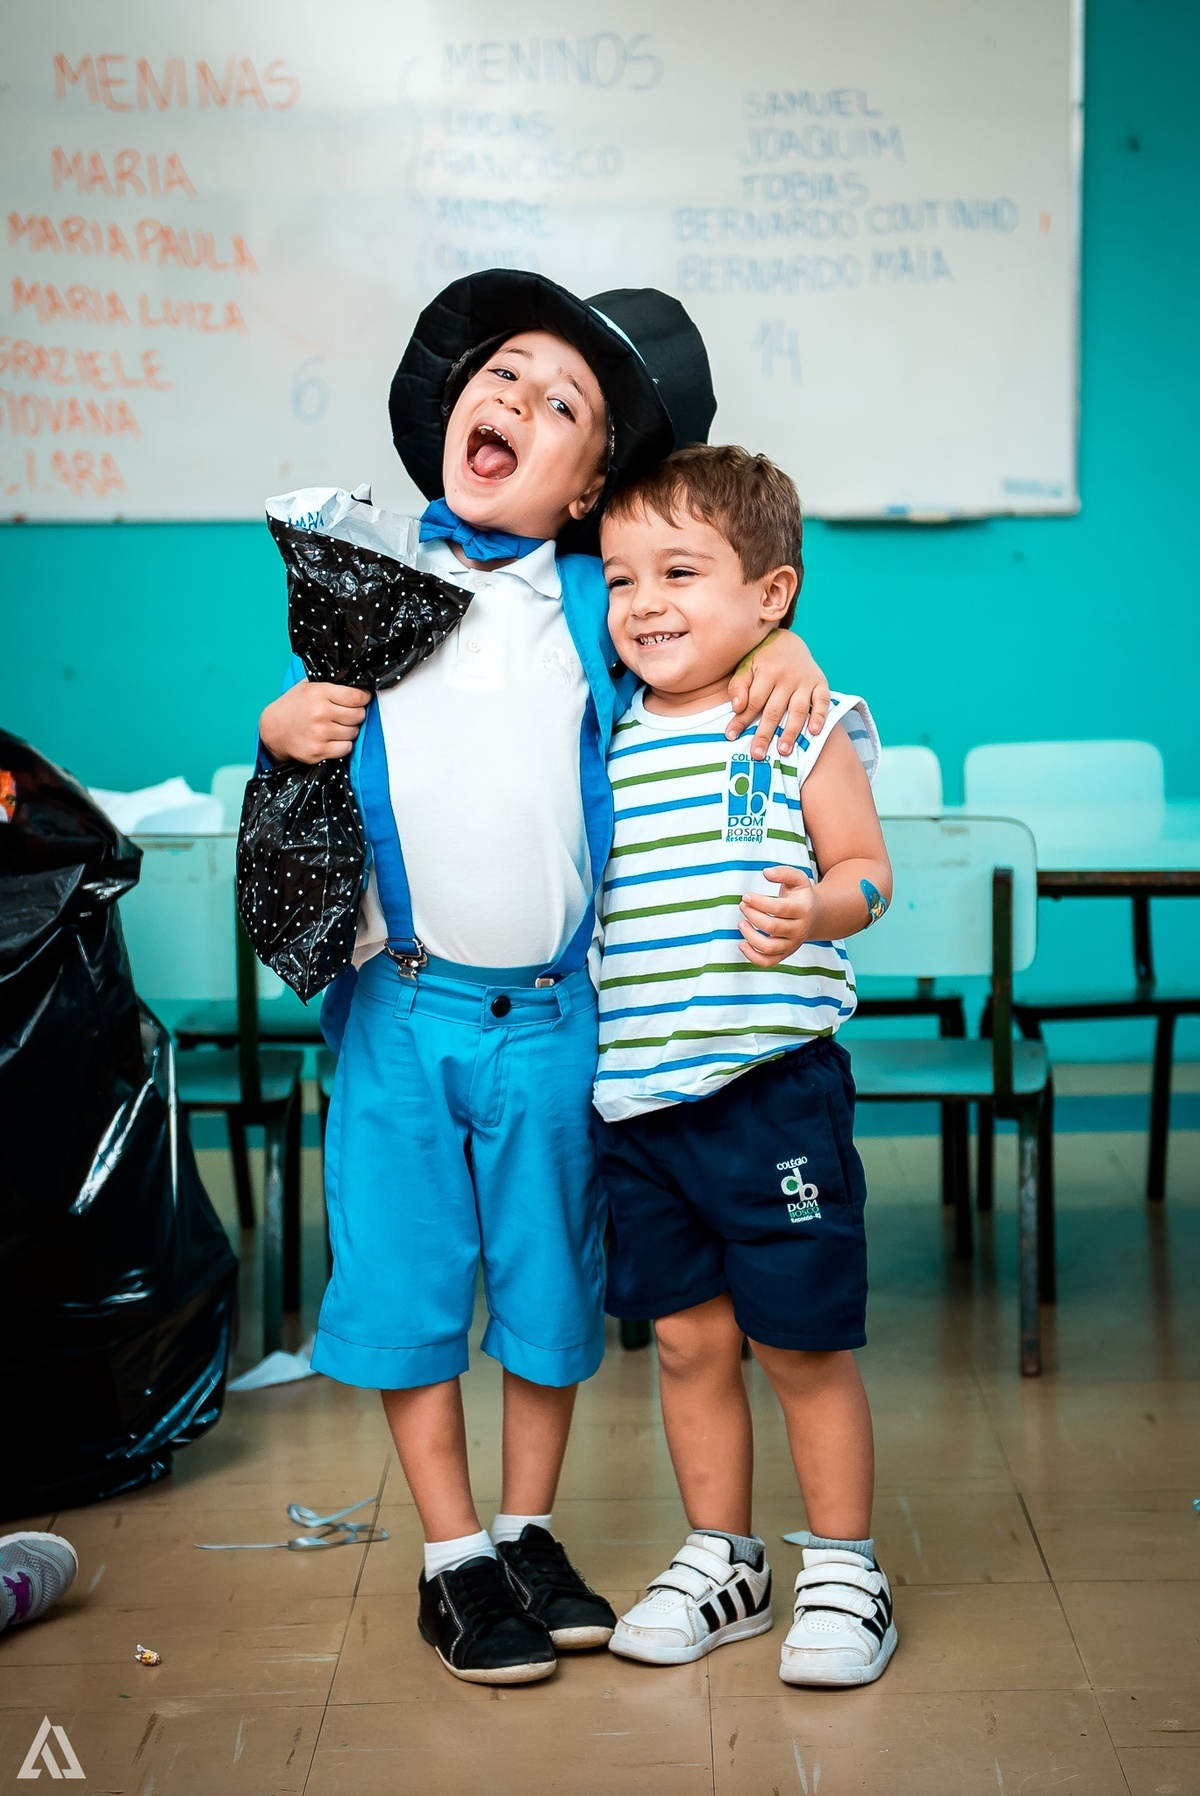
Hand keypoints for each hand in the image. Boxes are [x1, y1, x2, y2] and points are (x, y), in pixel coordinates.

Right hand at [259, 680, 369, 763]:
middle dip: (356, 715)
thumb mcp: (309, 686)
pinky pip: (346, 748)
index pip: (357, 696)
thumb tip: (359, 685)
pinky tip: (332, 739)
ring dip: (349, 730)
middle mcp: (320, 712)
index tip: (360, 700)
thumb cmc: (295, 706)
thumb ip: (332, 684)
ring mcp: (319, 733)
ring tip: (335, 727)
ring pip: (354, 732)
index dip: (363, 698)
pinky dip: (343, 745)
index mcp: (319, 692)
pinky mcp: (318, 750)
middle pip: (358, 715)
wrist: (273, 730)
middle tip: (345, 715)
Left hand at [726, 631, 831, 761]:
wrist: (789, 640)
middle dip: (765, 733)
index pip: (753, 701)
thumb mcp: (746, 665)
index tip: (731, 736)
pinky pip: (823, 700)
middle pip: (774, 710)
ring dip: (791, 731)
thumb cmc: (762, 658)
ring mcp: (805, 680)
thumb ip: (739, 685)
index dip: (742, 720)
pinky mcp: (820, 683)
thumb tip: (737, 707)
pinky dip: (820, 716)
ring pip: (798, 709)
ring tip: (783, 751)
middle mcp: (787, 677)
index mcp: (767, 671)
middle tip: (757, 754)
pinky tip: (814, 732)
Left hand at [737, 866, 820, 966]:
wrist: (815, 917)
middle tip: (743, 905)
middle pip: (772, 927)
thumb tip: (767, 872)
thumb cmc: (800, 896)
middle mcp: (799, 929)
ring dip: (750, 936)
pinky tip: (742, 944)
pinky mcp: (785, 954)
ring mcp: (792, 944)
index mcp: (803, 909)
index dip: (760, 902)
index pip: (780, 908)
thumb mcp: (798, 880)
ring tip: (741, 923)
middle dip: (753, 915)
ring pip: (769, 947)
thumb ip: (784, 873)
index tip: (746, 896)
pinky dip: (753, 957)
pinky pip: (768, 962)